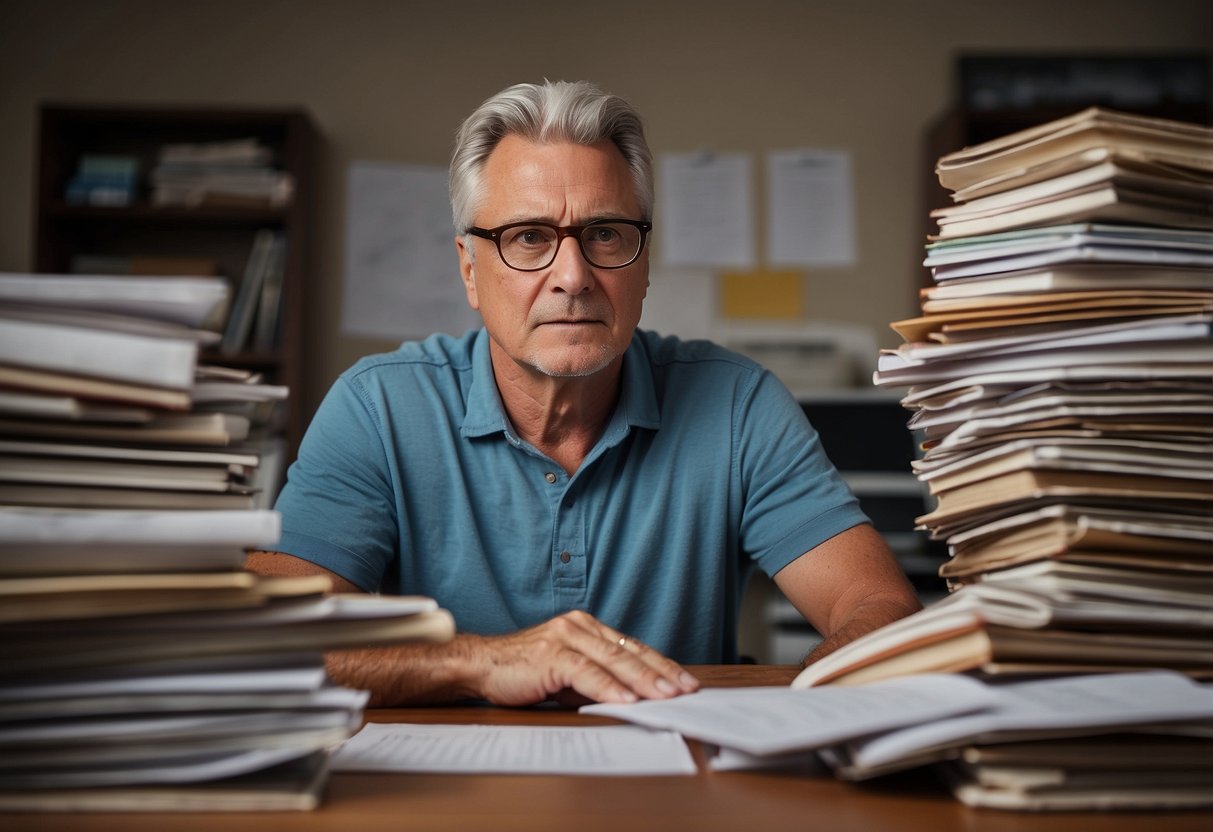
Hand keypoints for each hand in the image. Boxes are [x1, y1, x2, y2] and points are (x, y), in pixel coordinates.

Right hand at [464, 610, 699, 706]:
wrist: (481, 665)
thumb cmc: (522, 670)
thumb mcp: (566, 672)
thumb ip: (594, 678)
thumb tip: (629, 696)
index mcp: (586, 627)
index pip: (631, 647)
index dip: (660, 664)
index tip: (684, 680)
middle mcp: (579, 626)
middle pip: (629, 651)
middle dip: (661, 673)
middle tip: (686, 689)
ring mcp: (565, 638)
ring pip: (613, 660)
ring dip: (643, 681)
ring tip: (665, 696)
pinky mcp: (552, 654)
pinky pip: (587, 673)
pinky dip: (609, 689)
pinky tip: (627, 700)